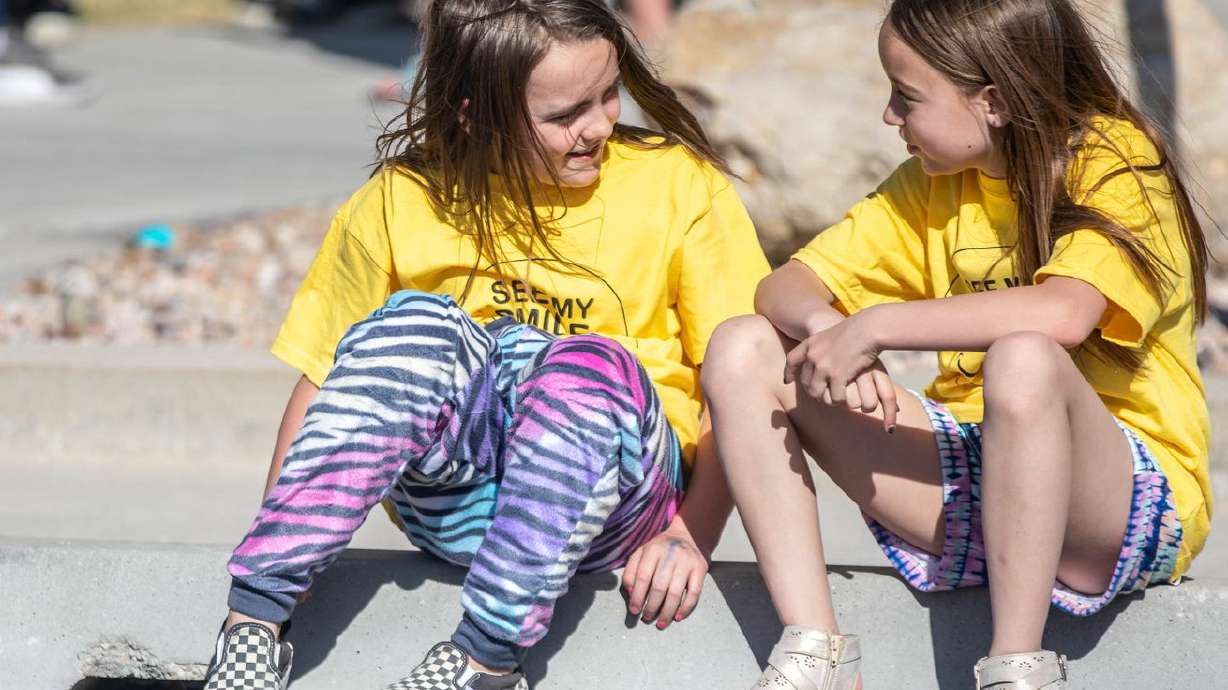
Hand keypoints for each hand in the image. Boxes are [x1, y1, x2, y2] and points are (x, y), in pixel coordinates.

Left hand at [621, 521, 707, 629]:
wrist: (690, 535)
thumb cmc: (661, 549)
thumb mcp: (642, 552)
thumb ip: (631, 570)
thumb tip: (630, 593)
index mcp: (653, 550)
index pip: (642, 577)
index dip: (637, 596)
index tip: (634, 610)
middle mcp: (670, 555)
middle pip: (659, 587)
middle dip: (651, 607)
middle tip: (647, 618)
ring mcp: (687, 562)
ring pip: (675, 593)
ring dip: (666, 612)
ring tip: (661, 623)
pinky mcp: (700, 569)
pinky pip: (694, 593)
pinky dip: (686, 608)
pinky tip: (678, 617)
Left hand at [784, 314, 897, 431]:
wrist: (869, 328)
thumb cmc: (858, 329)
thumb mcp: (834, 335)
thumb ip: (826, 347)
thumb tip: (825, 361)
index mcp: (810, 343)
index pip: (792, 360)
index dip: (789, 372)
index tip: (787, 381)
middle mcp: (812, 356)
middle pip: (806, 383)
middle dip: (816, 391)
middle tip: (828, 393)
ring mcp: (823, 367)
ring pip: (818, 394)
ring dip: (828, 398)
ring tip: (838, 397)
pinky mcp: (836, 376)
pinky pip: (835, 397)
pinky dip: (842, 399)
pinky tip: (848, 394)